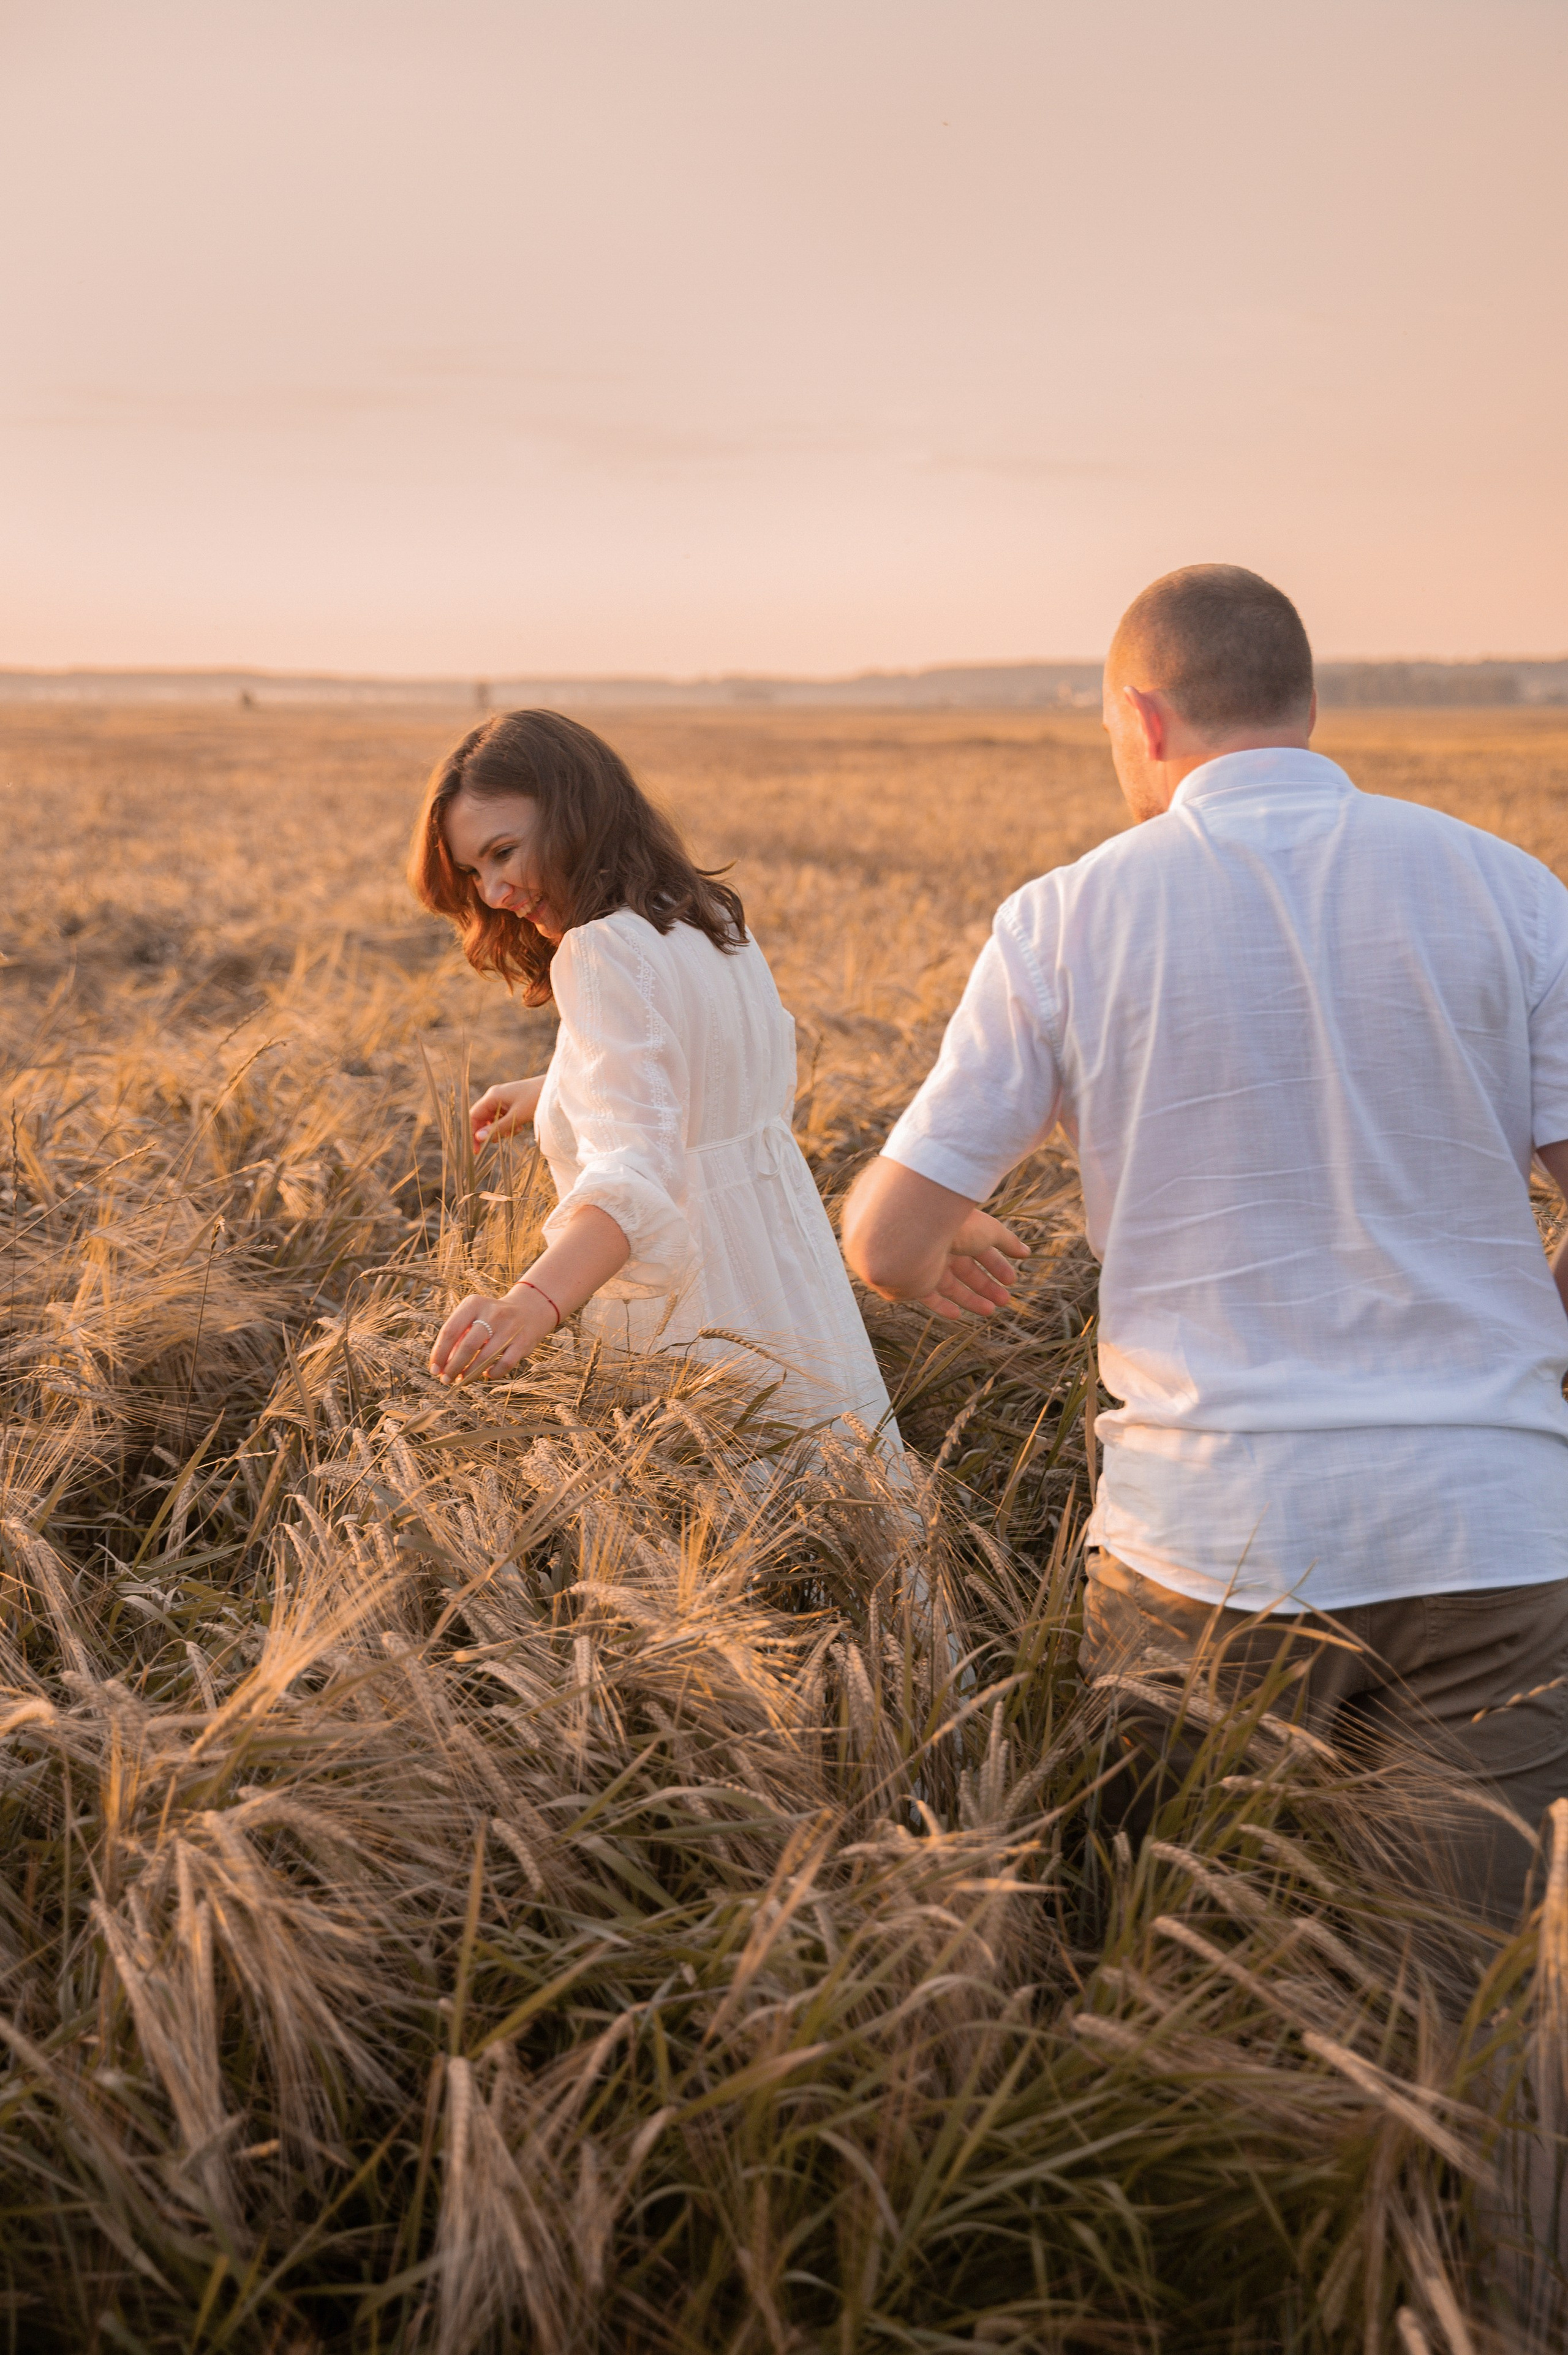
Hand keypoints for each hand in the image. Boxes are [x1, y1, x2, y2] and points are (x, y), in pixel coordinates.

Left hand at [429, 1285, 557, 1384]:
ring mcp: (510, 1328)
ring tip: (461, 1381)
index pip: (450, 1330)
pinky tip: (485, 1374)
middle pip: (467, 1346)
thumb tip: (441, 1365)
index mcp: (474, 1304)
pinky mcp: (523, 1342)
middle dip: (453, 1367)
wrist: (529, 1310)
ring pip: (485, 1358)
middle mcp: (493, 1313)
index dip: (439, 1353)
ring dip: (470, 1374)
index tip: (434, 1369)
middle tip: (446, 1379)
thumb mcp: (473, 1317)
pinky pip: (504, 1365)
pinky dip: (492, 1374)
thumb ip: (457, 1337)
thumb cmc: (490, 1318)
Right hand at [470, 1076, 545, 1148]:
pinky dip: (508, 1125)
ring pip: (494, 1119)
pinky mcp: (512, 1102)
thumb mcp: (516, 1117)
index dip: (473, 1133)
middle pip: (483, 1118)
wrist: (554, 1089)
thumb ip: (497, 1128)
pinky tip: (519, 1128)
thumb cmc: (535, 1099)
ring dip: (501, 1129)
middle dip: (490, 1132)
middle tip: (499, 1142)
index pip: (474, 1116)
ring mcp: (504, 1099)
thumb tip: (478, 1138)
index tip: (476, 1150)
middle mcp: (495, 1096)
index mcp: (492, 1096)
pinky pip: (503, 1117)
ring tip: (514, 1132)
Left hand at [916, 1208, 1027, 1320]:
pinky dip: (942, 1307)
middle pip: (967, 1271)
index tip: (1012, 1280)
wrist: (917, 1238)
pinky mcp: (916, 1282)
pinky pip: (930, 1298)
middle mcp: (942, 1248)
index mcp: (959, 1232)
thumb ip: (1008, 1242)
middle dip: (987, 1286)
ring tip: (990, 1311)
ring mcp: (928, 1265)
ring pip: (952, 1287)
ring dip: (971, 1299)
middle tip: (1005, 1301)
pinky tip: (957, 1314)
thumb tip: (1026, 1252)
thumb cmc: (956, 1228)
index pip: (981, 1251)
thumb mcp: (990, 1231)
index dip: (997, 1266)